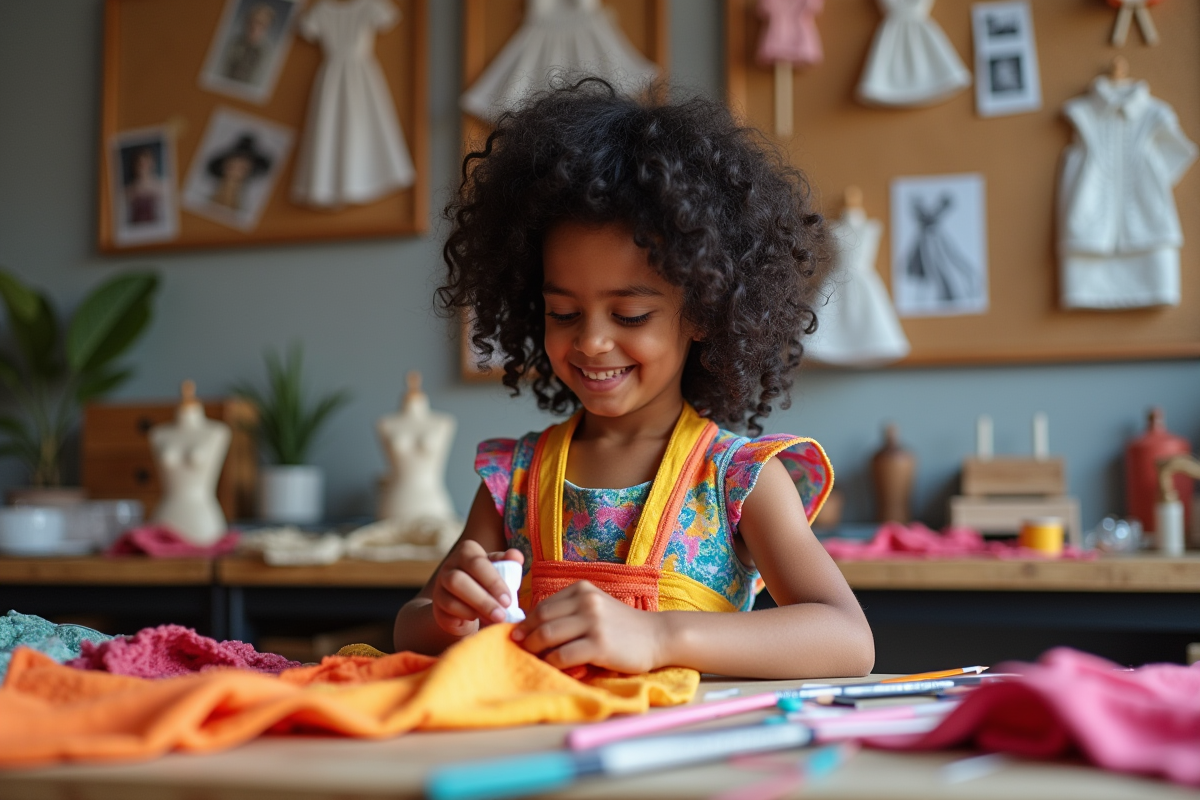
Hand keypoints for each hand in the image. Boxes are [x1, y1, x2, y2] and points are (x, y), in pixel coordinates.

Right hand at [430, 540, 523, 636]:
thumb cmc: (486, 580)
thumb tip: (517, 557)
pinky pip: (448, 613)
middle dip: (483, 600)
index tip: (508, 600)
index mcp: (466, 551)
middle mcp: (449, 566)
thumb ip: (508, 563)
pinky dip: (466, 617)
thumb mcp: (499, 570)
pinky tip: (481, 621)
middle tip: (502, 614)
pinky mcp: (437, 606)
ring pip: (451, 599)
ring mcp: (440, 586)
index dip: (493, 582)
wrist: (466, 600)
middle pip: (459, 580)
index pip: (478, 563)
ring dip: (475, 611)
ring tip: (495, 619)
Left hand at [512, 581, 667, 673]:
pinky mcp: (599, 644)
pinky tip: (554, 668)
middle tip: (519, 650)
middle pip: (541, 620)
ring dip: (534, 651)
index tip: (517, 636)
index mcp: (582, 589)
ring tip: (533, 660)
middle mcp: (586, 601)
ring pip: (547, 636)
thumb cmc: (623, 627)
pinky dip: (552, 663)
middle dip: (525, 637)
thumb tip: (531, 628)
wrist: (657, 636)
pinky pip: (562, 655)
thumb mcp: (596, 608)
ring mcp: (593, 622)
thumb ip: (569, 612)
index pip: (542, 606)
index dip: (526, 623)